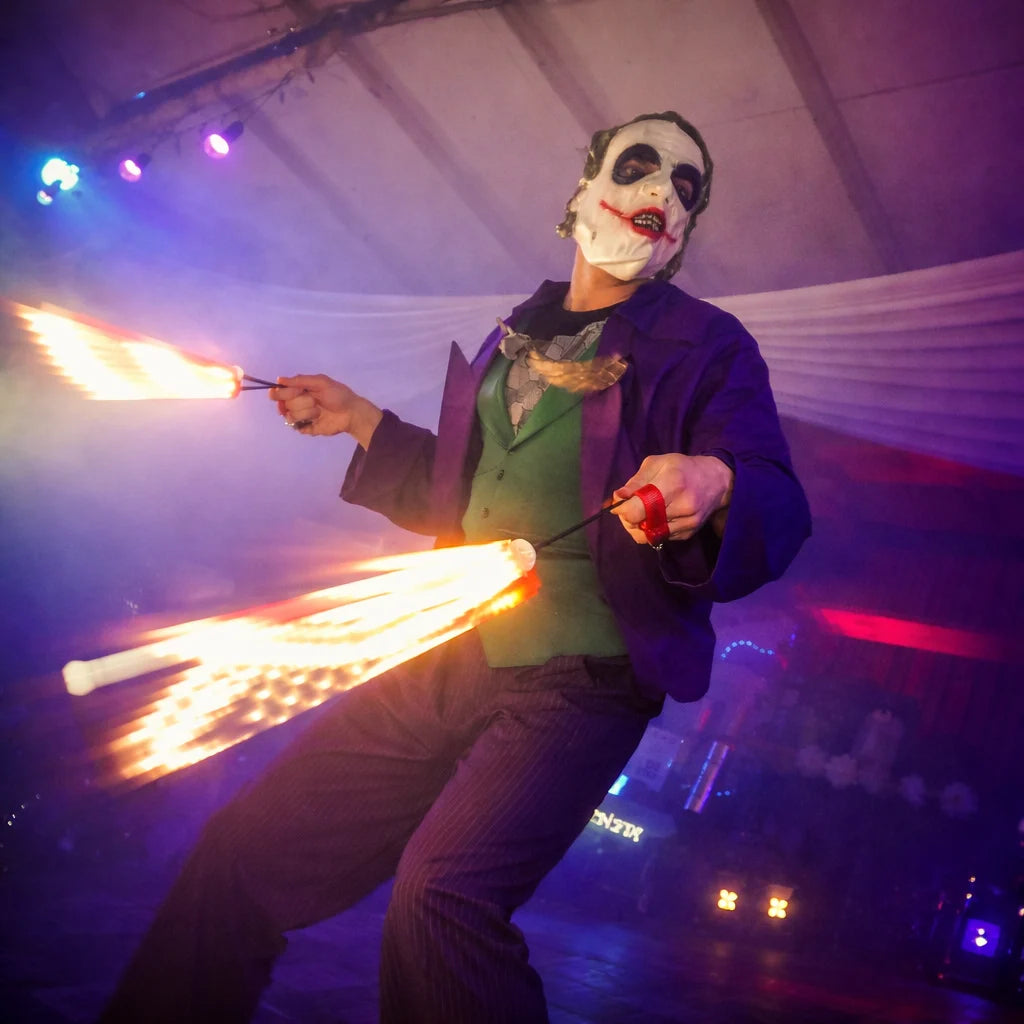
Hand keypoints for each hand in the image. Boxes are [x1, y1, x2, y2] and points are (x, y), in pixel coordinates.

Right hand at [270, 374, 381, 448]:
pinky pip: (297, 428)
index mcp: (300, 390)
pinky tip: (316, 421)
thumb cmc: (338, 395)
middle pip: (285, 405)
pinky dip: (305, 425)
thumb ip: (300, 380)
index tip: (280, 394)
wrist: (352, 413)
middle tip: (313, 401)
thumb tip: (279, 380)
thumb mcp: (321, 382)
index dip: (279, 394)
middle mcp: (298, 403)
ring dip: (305, 413)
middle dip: (300, 402)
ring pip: (291, 417)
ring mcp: (302, 417)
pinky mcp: (308, 428)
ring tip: (319, 412)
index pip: (281, 393)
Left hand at [612, 453, 733, 544]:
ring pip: (648, 536)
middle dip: (628, 519)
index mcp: (672, 484)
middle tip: (629, 507)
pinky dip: (652, 530)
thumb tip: (618, 497)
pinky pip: (660, 538)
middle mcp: (682, 506)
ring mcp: (687, 523)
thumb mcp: (657, 464)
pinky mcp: (688, 534)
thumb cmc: (683, 468)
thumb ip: (636, 481)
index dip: (623, 510)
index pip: (637, 510)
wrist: (717, 482)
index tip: (621, 503)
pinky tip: (657, 517)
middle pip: (640, 526)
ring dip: (638, 527)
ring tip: (642, 512)